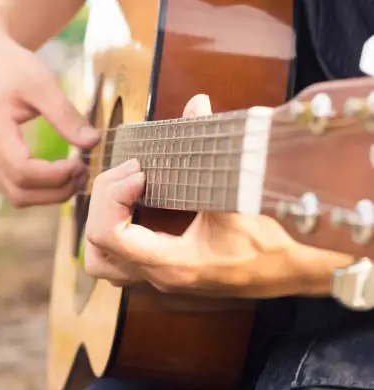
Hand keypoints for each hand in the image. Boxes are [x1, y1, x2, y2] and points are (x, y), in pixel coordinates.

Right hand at [0, 25, 98, 206]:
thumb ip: (66, 115)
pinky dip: (41, 189)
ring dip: (50, 195)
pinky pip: (15, 188)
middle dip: (57, 190)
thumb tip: (93, 142)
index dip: (56, 175)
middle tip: (84, 172)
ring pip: (17, 196)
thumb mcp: (42, 83)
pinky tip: (62, 173)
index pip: (23, 171)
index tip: (81, 163)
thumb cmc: (11, 67)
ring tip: (77, 175)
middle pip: (20, 193)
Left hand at [84, 94, 352, 298]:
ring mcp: (162, 278)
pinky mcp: (168, 270)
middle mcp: (160, 277)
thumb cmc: (279, 240)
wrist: (302, 269)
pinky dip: (117, 229)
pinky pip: (123, 258)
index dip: (114, 195)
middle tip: (131, 175)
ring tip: (128, 188)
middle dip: (103, 206)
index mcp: (172, 264)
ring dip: (104, 222)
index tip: (141, 169)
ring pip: (105, 261)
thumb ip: (212, 148)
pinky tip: (137, 201)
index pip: (109, 234)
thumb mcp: (242, 194)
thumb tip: (196, 103)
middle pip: (96, 250)